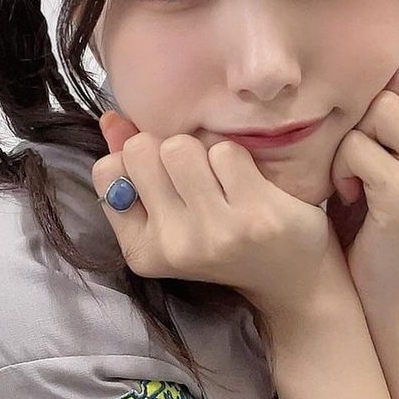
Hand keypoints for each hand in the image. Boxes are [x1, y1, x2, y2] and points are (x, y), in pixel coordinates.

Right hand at [93, 111, 342, 316]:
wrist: (292, 280)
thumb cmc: (224, 240)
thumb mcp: (170, 217)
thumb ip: (134, 169)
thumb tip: (111, 118)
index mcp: (142, 251)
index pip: (106, 172)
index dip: (133, 161)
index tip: (162, 180)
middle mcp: (173, 246)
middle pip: (142, 149)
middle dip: (167, 151)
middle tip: (195, 179)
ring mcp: (215, 232)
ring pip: (181, 147)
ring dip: (203, 153)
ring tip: (221, 181)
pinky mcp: (254, 214)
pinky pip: (226, 152)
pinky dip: (238, 159)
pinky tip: (249, 185)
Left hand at [326, 39, 398, 307]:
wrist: (381, 298)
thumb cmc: (372, 227)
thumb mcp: (389, 162)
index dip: (380, 95)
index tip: (368, 139)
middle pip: (397, 83)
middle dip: (362, 117)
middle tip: (355, 162)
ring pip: (377, 110)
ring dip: (348, 146)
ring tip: (352, 182)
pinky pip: (357, 147)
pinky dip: (341, 172)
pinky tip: (351, 198)